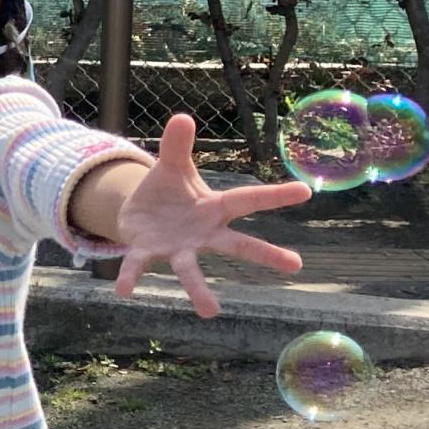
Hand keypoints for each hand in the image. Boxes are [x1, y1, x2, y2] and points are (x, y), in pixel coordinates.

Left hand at [108, 115, 307, 316]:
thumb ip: (176, 144)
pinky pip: (139, 265)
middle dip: (265, 254)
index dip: (275, 195)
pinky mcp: (148, 252)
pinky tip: (123, 291)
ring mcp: (177, 247)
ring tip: (210, 311)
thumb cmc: (166, 191)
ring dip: (199, 289)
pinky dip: (131, 277)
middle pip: (237, 244)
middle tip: (297, 265)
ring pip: (191, 269)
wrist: (139, 214)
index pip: (248, 199)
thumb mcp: (171, 164)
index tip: (305, 190)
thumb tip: (182, 116)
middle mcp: (202, 233)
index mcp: (213, 208)